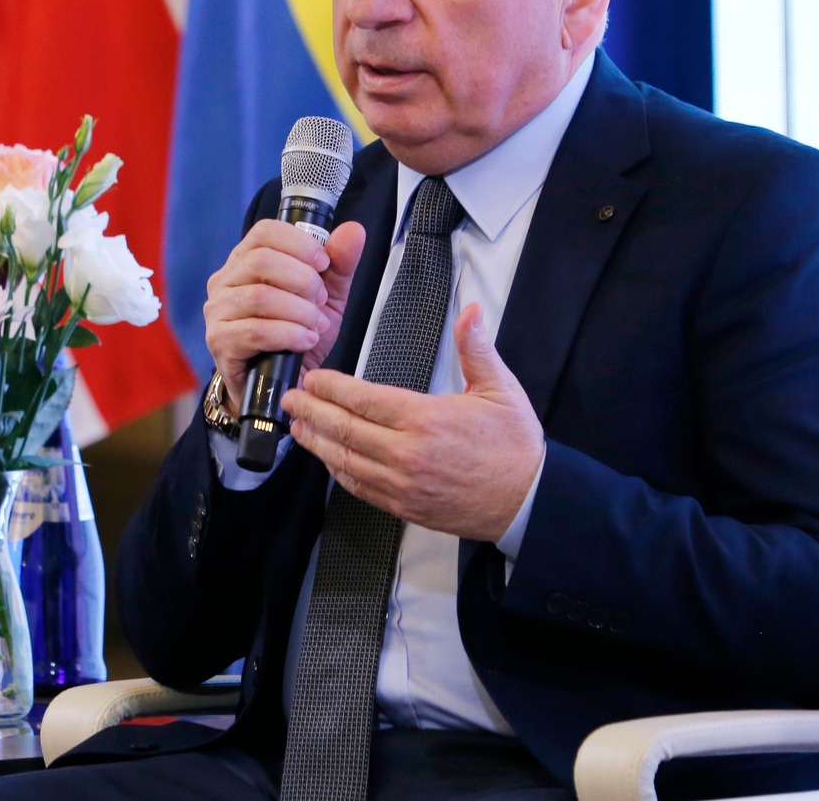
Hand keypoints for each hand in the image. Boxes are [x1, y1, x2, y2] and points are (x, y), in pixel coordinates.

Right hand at [203, 219, 366, 412]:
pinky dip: (288, 334)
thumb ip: (340, 264)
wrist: (280, 384)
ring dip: (299, 311)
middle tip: (321, 302)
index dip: (299, 244)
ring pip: (260, 297)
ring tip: (316, 326)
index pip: (264, 231)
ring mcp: (218, 310)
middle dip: (303, 281)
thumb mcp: (326, 298)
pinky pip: (255, 331)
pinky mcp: (219, 340)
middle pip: (262, 261)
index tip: (323, 265)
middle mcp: (225, 280)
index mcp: (246, 259)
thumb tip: (354, 230)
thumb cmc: (297, 335)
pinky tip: (305, 341)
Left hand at [283, 304, 543, 541]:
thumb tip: (471, 311)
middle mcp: (408, 455)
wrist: (527, 500)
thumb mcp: (500, 389)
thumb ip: (476, 348)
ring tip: (298, 427)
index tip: (314, 379)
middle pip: (346, 430)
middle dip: (313, 412)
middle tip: (291, 399)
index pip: (365, 400)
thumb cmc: (514, 445)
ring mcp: (403, 485)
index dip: (333, 389)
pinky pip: (360, 488)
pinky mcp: (404, 507)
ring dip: (317, 443)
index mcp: (426, 420)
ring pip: (346, 461)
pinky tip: (328, 459)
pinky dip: (338, 471)